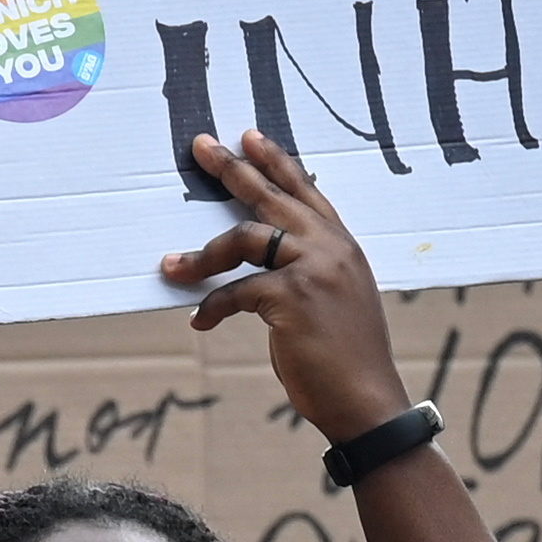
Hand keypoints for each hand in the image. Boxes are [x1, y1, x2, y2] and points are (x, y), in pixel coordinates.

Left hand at [167, 129, 419, 446]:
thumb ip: (312, 275)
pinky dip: (212, 307)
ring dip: (203, 254)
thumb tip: (266, 269)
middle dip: (233, 170)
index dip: (277, 162)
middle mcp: (332, 249)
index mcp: (344, 248)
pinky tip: (200, 322)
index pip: (307, 192)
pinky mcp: (293, 297)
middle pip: (272, 198)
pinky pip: (236, 291)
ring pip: (245, 239)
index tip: (249, 138)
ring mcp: (315, 269)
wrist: (368, 404)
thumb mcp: (337, 305)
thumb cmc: (348, 364)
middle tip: (202, 148)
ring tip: (172, 265)